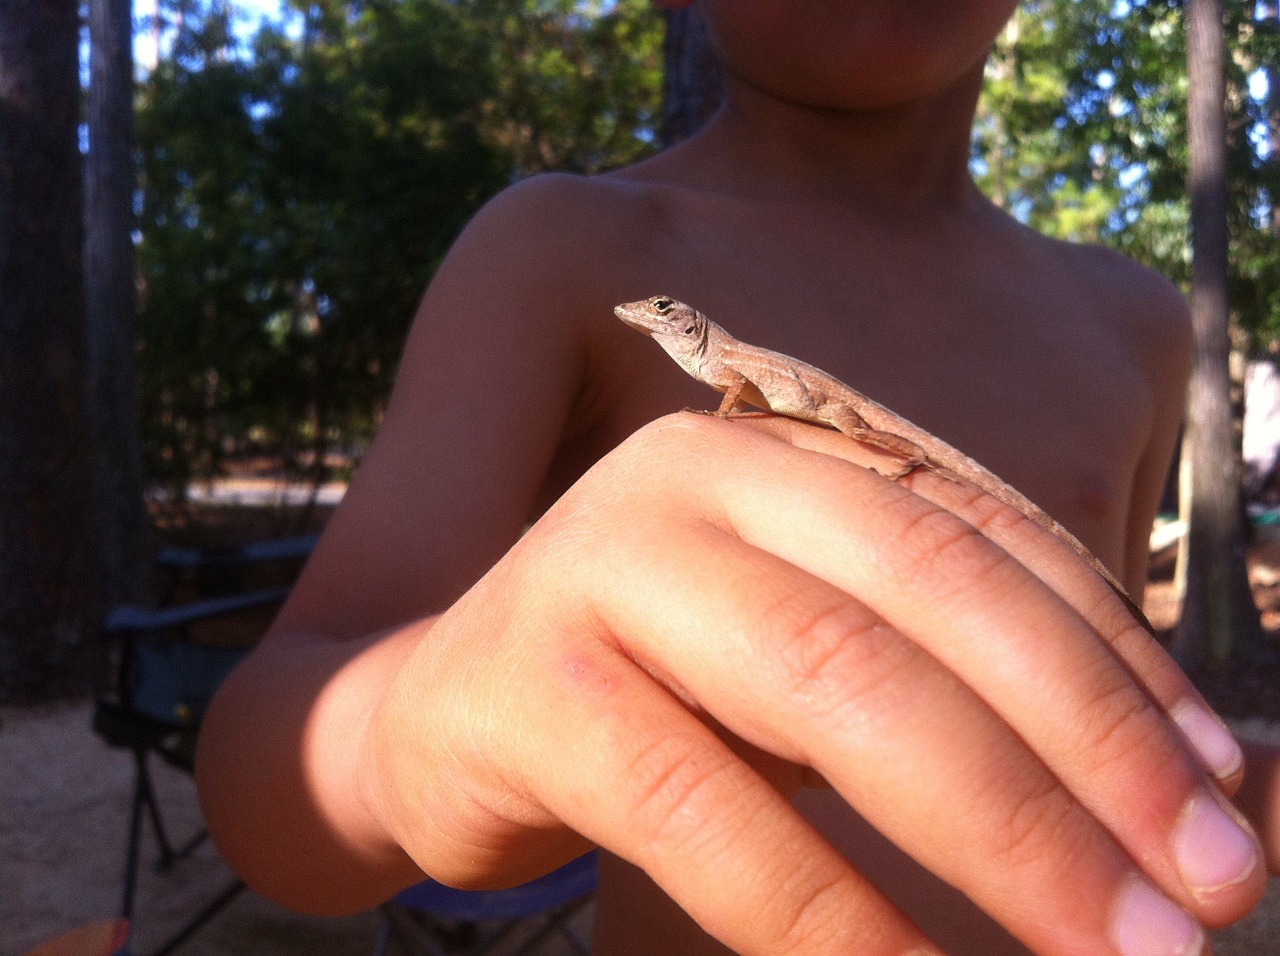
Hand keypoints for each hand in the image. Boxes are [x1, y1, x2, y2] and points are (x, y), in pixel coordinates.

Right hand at [360, 412, 1264, 955]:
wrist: (438, 715)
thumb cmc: (658, 690)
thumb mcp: (806, 657)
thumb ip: (947, 685)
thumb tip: (1187, 777)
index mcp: (781, 453)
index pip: (984, 541)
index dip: (1116, 666)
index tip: (1224, 798)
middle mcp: (695, 478)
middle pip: (927, 603)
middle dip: (1085, 753)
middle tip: (1207, 898)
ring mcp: (603, 566)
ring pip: (833, 686)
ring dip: (996, 832)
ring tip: (1115, 951)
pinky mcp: (535, 684)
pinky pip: (708, 807)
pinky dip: (828, 914)